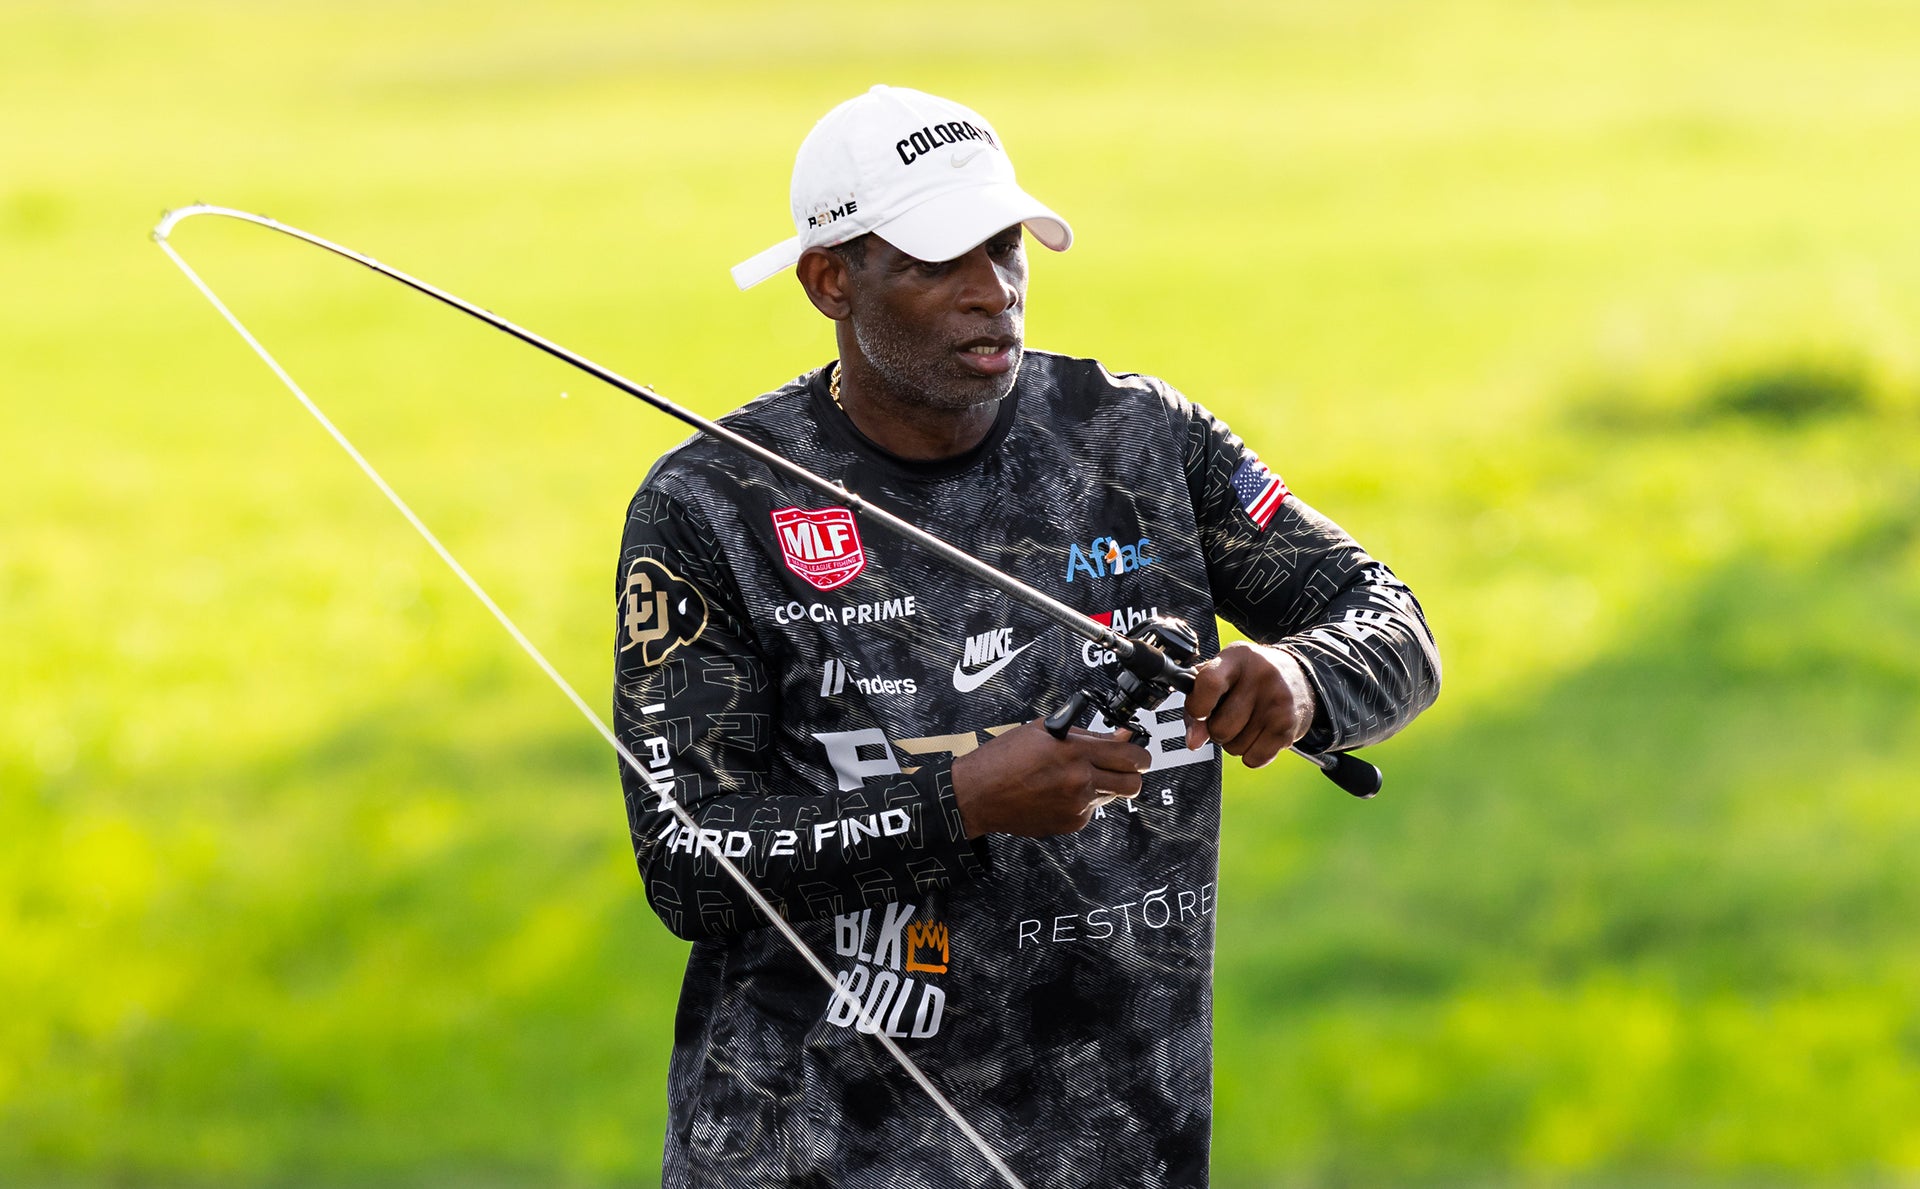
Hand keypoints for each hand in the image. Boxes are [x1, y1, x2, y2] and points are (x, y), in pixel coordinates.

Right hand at [951, 721, 1151, 838]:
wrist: (978, 794)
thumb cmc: (1004, 759)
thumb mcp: (1045, 731)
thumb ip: (1087, 734)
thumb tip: (1120, 736)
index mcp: (1075, 753)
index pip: (1132, 756)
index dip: (1139, 753)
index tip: (1135, 750)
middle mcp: (1080, 781)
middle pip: (1134, 783)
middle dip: (1132, 773)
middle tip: (1119, 765)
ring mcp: (1077, 806)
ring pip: (1113, 796)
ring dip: (1105, 785)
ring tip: (1078, 776)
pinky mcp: (1071, 823)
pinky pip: (1090, 809)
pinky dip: (1082, 800)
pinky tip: (1059, 791)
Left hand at [1182, 642, 1316, 767]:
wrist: (1299, 677)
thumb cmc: (1251, 677)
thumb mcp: (1221, 675)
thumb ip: (1197, 703)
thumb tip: (1193, 741)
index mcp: (1237, 657)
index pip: (1209, 684)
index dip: (1197, 707)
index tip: (1198, 713)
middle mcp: (1261, 676)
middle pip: (1220, 727)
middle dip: (1217, 729)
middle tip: (1230, 714)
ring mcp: (1277, 701)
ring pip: (1234, 747)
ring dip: (1235, 742)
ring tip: (1248, 721)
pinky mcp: (1288, 726)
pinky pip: (1253, 759)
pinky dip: (1251, 754)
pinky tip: (1260, 733)